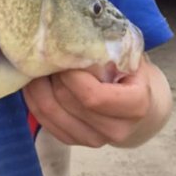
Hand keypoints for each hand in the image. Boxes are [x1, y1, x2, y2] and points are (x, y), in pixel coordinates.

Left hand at [22, 58, 169, 147]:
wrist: (141, 107)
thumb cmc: (133, 74)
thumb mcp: (131, 57)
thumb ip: (110, 49)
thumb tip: (73, 33)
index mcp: (136, 106)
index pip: (93, 96)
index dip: (72, 76)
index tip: (65, 55)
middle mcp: (115, 130)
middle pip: (67, 101)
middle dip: (53, 75)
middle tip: (46, 54)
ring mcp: (94, 140)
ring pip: (50, 112)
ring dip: (38, 86)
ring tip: (37, 66)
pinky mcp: (74, 142)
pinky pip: (44, 121)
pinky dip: (34, 100)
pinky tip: (35, 82)